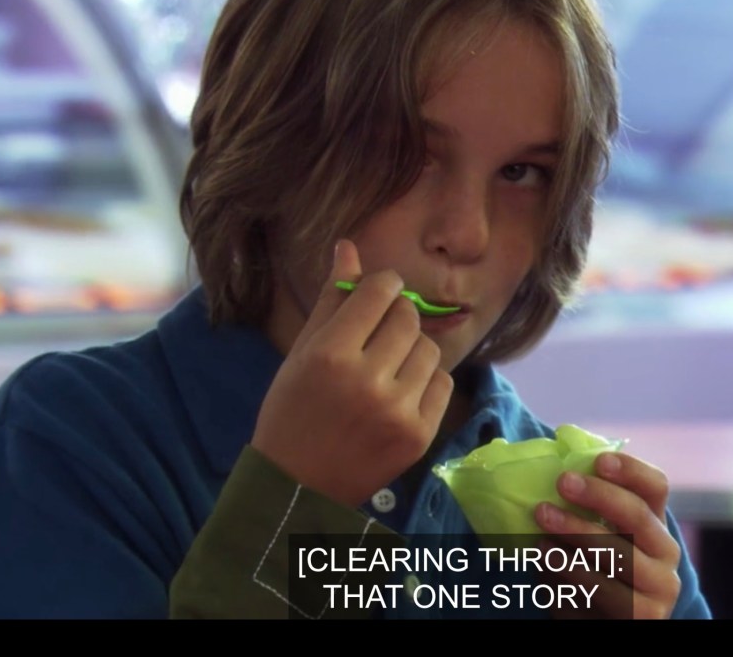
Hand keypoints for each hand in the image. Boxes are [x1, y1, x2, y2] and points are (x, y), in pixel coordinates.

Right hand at [251, 239, 453, 506]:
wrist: (297, 485)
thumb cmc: (291, 411)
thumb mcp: (301, 351)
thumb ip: (331, 299)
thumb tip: (349, 247)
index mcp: (331, 354)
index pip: (380, 291)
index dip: (382, 286)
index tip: (377, 295)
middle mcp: (367, 380)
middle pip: (409, 317)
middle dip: (397, 316)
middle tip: (379, 334)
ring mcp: (397, 411)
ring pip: (429, 349)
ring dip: (412, 350)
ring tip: (387, 367)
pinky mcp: (419, 435)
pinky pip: (442, 383)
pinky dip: (425, 381)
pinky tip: (399, 392)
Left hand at [533, 452, 681, 618]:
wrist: (609, 621)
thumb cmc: (597, 569)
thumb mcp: (599, 537)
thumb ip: (588, 507)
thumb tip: (555, 466)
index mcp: (656, 524)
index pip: (655, 486)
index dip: (630, 470)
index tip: (598, 461)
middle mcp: (666, 555)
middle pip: (637, 516)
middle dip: (598, 497)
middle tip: (561, 483)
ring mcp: (657, 591)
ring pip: (617, 558)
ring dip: (575, 541)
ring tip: (541, 538)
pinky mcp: (640, 620)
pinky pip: (599, 596)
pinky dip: (567, 581)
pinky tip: (544, 570)